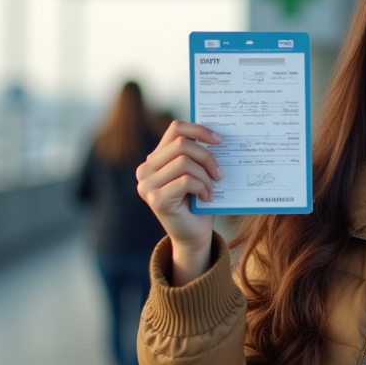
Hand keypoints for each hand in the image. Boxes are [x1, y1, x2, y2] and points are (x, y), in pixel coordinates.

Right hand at [136, 121, 224, 284]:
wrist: (193, 235)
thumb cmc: (198, 202)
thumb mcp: (197, 173)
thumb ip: (198, 154)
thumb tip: (217, 135)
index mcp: (155, 158)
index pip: (175, 129)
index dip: (199, 129)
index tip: (219, 139)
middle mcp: (145, 170)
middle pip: (181, 144)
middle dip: (207, 156)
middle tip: (220, 173)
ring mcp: (147, 185)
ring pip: (184, 162)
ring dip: (205, 176)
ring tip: (212, 188)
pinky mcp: (156, 199)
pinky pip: (186, 181)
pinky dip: (202, 187)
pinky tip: (206, 198)